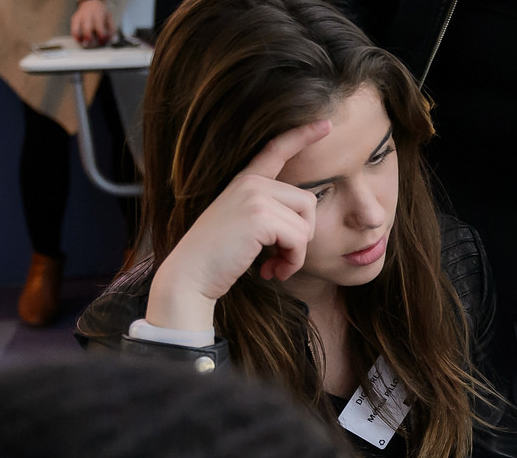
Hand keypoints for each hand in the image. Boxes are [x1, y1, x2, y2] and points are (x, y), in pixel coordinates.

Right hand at [71, 0, 113, 45]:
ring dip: (80, 39)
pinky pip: (73, 29)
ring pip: (77, 30)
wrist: (91, 3)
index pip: (99, 28)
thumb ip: (112, 30)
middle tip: (92, 45)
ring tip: (84, 45)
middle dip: (89, 39)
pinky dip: (75, 37)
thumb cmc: (101, 13)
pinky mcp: (74, 19)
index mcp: (97, 15)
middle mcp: (87, 15)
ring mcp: (79, 17)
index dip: (101, 37)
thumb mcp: (110, 18)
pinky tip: (80, 41)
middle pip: (87, 29)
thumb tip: (113, 40)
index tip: (103, 42)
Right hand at [145, 120, 329, 332]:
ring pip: (307, 223)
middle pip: (308, 203)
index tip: (326, 123)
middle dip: (301, 237)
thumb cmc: (219, 258)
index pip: (277, 150)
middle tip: (280, 259)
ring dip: (297, 253)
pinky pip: (300, 240)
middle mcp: (250, 182)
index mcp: (245, 181)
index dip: (302, 135)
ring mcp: (254, 196)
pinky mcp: (260, 216)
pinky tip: (271, 271)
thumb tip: (305, 228)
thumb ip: (271, 216)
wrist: (190, 274)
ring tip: (275, 266)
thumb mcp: (245, 227)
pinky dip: (292, 261)